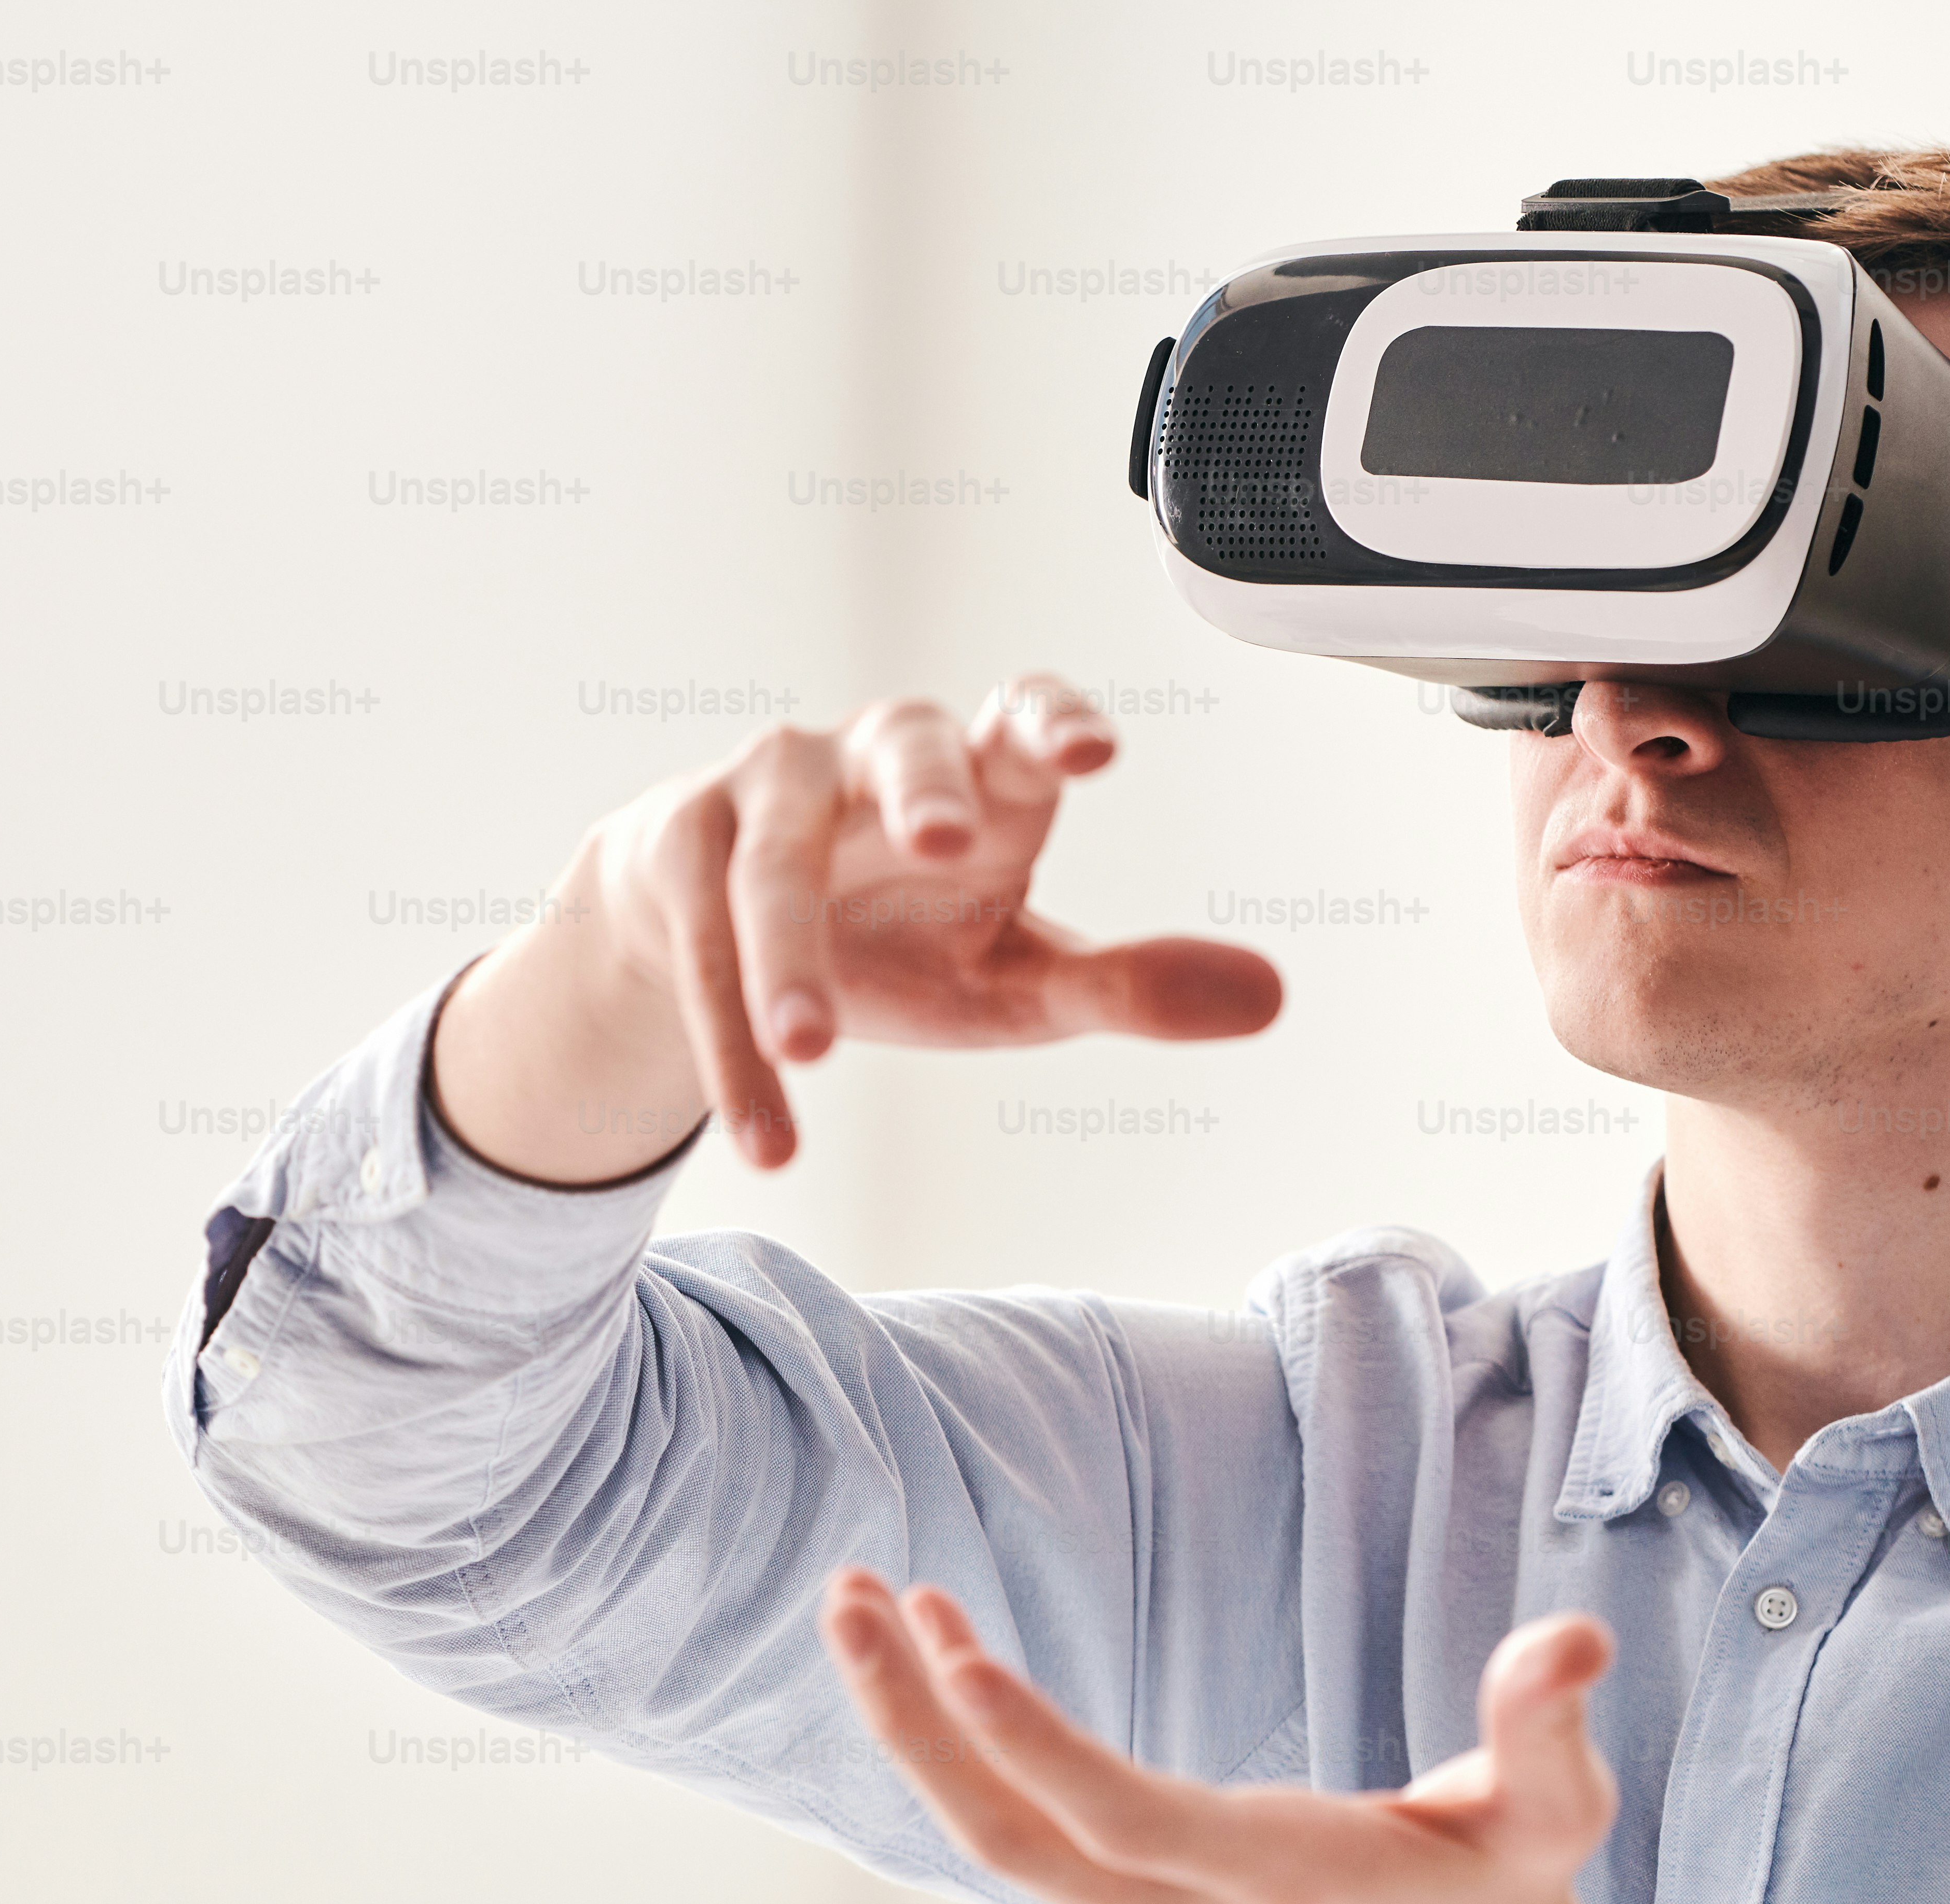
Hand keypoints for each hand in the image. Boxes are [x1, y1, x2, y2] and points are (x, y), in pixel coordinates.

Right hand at [429, 677, 1283, 1181]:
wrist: (708, 929)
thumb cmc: (892, 935)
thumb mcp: (1011, 975)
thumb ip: (1125, 987)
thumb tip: (1271, 998)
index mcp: (974, 778)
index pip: (1020, 719)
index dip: (1053, 723)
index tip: (1090, 752)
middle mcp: (867, 762)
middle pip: (899, 750)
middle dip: (919, 791)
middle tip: (940, 845)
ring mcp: (763, 797)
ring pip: (773, 870)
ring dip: (788, 963)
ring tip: (812, 1052)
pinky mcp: (678, 849)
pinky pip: (702, 955)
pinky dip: (730, 1051)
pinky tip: (769, 1138)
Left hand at [816, 1568, 1813, 1903]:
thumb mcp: (1553, 1819)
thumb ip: (1544, 1728)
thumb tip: (1570, 1640)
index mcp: (1271, 1881)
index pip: (1116, 1814)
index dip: (1028, 1741)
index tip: (949, 1649)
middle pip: (1010, 1832)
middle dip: (914, 1721)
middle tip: (847, 1597)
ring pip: (999, 1839)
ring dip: (919, 1730)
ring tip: (868, 1612)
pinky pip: (1023, 1845)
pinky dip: (965, 1764)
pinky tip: (934, 1680)